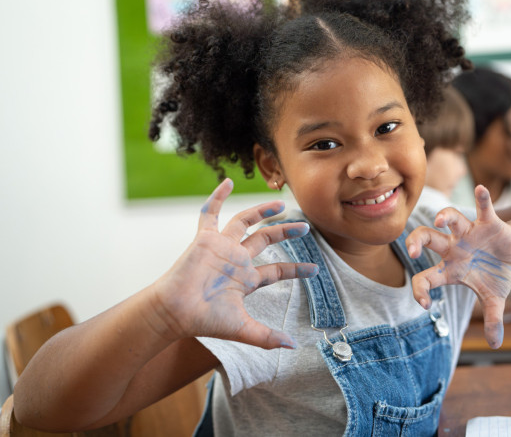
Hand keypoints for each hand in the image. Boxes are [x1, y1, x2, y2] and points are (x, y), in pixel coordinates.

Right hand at [150, 179, 317, 348]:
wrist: (175, 312)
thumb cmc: (204, 320)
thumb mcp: (243, 329)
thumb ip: (267, 337)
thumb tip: (292, 347)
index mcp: (246, 279)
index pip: (277, 271)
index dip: (297, 269)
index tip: (316, 269)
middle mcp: (236, 260)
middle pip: (265, 239)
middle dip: (285, 232)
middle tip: (305, 226)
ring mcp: (221, 247)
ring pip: (245, 222)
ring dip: (261, 211)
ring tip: (279, 203)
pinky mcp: (205, 238)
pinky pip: (211, 213)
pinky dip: (218, 197)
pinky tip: (228, 182)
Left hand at [406, 185, 510, 348]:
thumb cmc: (495, 275)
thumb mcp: (495, 299)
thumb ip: (494, 319)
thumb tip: (496, 345)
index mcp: (450, 268)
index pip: (426, 277)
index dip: (421, 289)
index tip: (423, 303)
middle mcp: (453, 247)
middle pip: (427, 239)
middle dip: (416, 242)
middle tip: (412, 251)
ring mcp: (468, 232)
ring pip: (451, 219)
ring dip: (445, 216)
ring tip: (438, 217)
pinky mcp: (487, 221)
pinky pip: (483, 207)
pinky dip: (483, 198)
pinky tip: (480, 189)